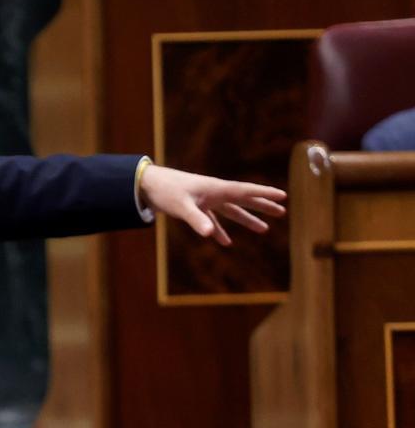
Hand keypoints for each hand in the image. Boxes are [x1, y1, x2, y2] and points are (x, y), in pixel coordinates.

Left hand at [139, 165, 286, 245]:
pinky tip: (225, 242)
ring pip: (230, 211)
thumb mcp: (181, 207)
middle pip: (243, 200)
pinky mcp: (193, 207)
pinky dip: (218, 230)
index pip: (245, 191)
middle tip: (282, 211)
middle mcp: (213, 193)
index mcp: (215, 189)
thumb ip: (197, 221)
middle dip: (262, 206)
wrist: (144, 185)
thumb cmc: (164, 191)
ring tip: (263, 229)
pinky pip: (211, 220)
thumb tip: (211, 235)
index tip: (283, 196)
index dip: (264, 194)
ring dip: (246, 220)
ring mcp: (204, 200)